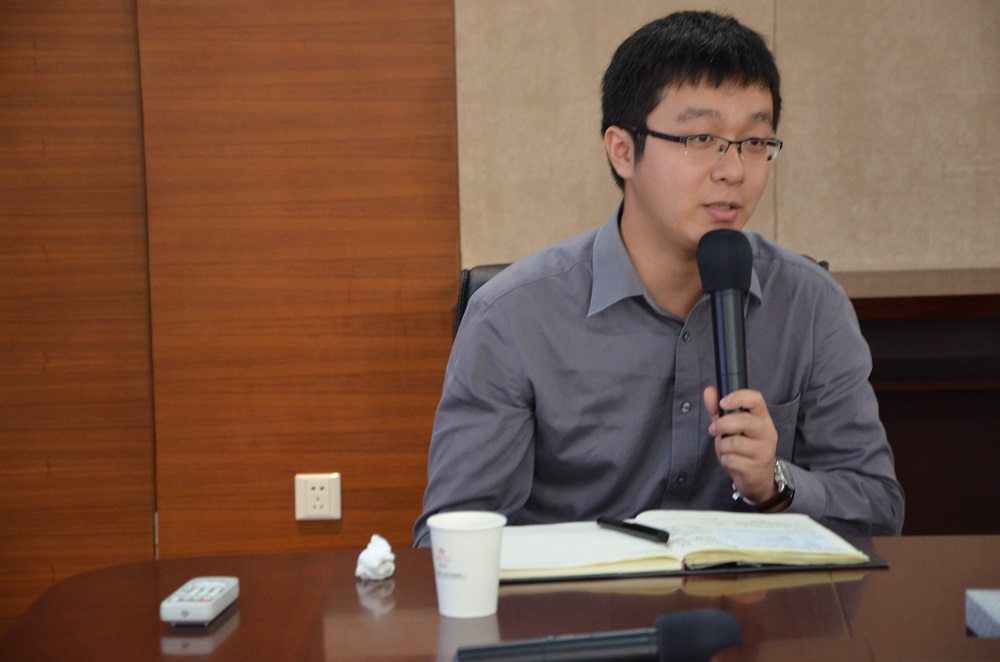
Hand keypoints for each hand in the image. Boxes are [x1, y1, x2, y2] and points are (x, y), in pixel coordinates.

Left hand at [703, 386, 778, 503]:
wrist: (758, 479)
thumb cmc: (744, 449)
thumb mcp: (731, 428)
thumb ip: (719, 410)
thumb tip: (709, 391)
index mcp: (762, 418)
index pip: (756, 400)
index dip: (738, 397)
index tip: (722, 402)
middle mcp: (767, 432)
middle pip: (745, 421)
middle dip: (722, 424)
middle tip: (713, 429)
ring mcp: (764, 450)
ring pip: (735, 442)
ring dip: (722, 446)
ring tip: (725, 449)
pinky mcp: (756, 467)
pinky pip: (732, 460)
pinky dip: (725, 460)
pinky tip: (730, 461)